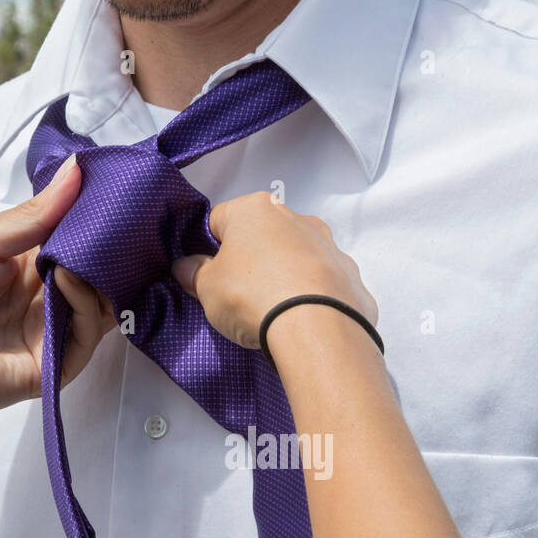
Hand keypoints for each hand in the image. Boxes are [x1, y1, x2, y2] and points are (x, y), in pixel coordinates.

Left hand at [0, 156, 115, 425]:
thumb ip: (36, 213)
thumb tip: (75, 170)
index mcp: (29, 267)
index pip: (76, 241)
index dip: (94, 220)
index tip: (111, 191)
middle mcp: (46, 299)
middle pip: (95, 272)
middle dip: (106, 246)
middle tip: (116, 219)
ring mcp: (54, 330)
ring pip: (101, 302)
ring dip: (99, 272)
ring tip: (85, 248)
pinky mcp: (59, 363)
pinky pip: (88, 331)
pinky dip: (85, 301)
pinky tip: (67, 279)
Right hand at [170, 191, 376, 350]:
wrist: (316, 328)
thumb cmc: (252, 295)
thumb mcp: (207, 288)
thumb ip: (194, 274)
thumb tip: (187, 267)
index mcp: (255, 209)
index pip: (219, 220)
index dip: (208, 248)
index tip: (207, 275)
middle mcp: (296, 217)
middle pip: (263, 235)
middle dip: (250, 260)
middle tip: (239, 296)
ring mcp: (329, 245)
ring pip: (297, 256)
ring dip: (285, 275)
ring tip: (275, 312)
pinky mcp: (351, 275)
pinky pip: (325, 282)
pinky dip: (314, 296)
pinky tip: (304, 319)